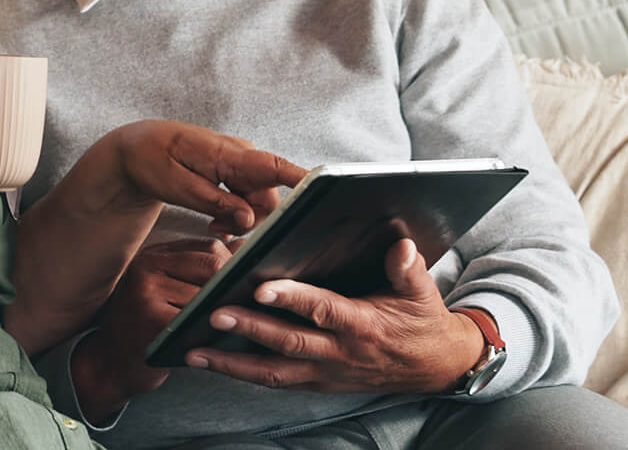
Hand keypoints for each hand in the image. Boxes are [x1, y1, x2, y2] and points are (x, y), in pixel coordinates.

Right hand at [71, 238, 235, 422]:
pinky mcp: (151, 318)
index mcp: (154, 254)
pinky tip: (213, 339)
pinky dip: (210, 329)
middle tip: (247, 308)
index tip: (248, 286)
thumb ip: (203, 269)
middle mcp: (147, 265)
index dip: (235, 267)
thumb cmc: (147, 328)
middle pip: (212, 264)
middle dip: (234, 286)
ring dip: (225, 310)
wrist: (110, 363)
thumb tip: (244, 249)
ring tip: (231, 323)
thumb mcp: (171, 290)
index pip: (209, 247)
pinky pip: (196, 319)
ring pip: (208, 292)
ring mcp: (146, 290)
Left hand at [109, 120, 304, 234]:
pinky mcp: (234, 172)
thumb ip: (215, 203)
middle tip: (220, 231)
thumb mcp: (177, 186)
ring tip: (213, 226)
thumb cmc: (151, 160)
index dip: (305, 181)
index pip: (277, 167)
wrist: (135, 147)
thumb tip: (249, 219)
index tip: (327, 194)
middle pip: (271, 197)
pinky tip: (216, 222)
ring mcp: (239, 164)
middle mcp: (242, 156)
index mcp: (230, 154)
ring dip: (243, 220)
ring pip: (260, 202)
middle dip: (254, 221)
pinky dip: (236, 214)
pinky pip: (248, 198)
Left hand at [185, 238, 484, 392]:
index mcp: (363, 325)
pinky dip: (242, 373)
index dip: (292, 300)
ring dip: (232, 363)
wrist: (433, 368)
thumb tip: (399, 245)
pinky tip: (212, 362)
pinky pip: (275, 381)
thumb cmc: (421, 321)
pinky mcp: (316, 382)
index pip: (323, 310)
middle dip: (249, 329)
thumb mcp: (423, 292)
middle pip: (288, 343)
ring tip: (194, 350)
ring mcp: (326, 372)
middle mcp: (340, 353)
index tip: (261, 288)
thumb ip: (408, 268)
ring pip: (273, 372)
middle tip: (213, 313)